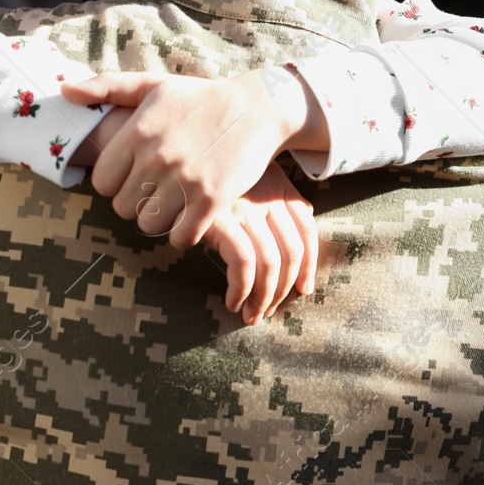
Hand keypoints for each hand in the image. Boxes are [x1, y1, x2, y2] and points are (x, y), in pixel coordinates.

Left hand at [61, 68, 316, 248]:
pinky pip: (181, 237)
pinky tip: (193, 214)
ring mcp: (186, 179)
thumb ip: (107, 87)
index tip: (135, 174)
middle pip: (122, 208)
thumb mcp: (153, 85)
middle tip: (157, 188)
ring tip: (174, 201)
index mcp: (139, 131)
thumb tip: (63, 90)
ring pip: (149, 225)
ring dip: (160, 219)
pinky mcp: (213, 199)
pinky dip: (185, 232)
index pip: (101, 182)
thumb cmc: (200, 98)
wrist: (256, 108)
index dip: (115, 182)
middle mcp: (158, 156)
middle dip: (137, 201)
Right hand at [202, 163, 317, 323]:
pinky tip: (232, 301)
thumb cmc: (211, 179)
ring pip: (270, 263)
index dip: (309, 265)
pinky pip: (243, 263)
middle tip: (269, 311)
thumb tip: (302, 227)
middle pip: (292, 251)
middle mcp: (265, 195)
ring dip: (263, 297)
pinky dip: (241, 289)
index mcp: (278, 186)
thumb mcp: (248, 179)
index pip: (307, 229)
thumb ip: (275, 198)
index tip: (303, 289)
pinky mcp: (219, 220)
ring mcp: (244, 208)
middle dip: (283, 289)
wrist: (173, 169)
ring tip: (251, 315)